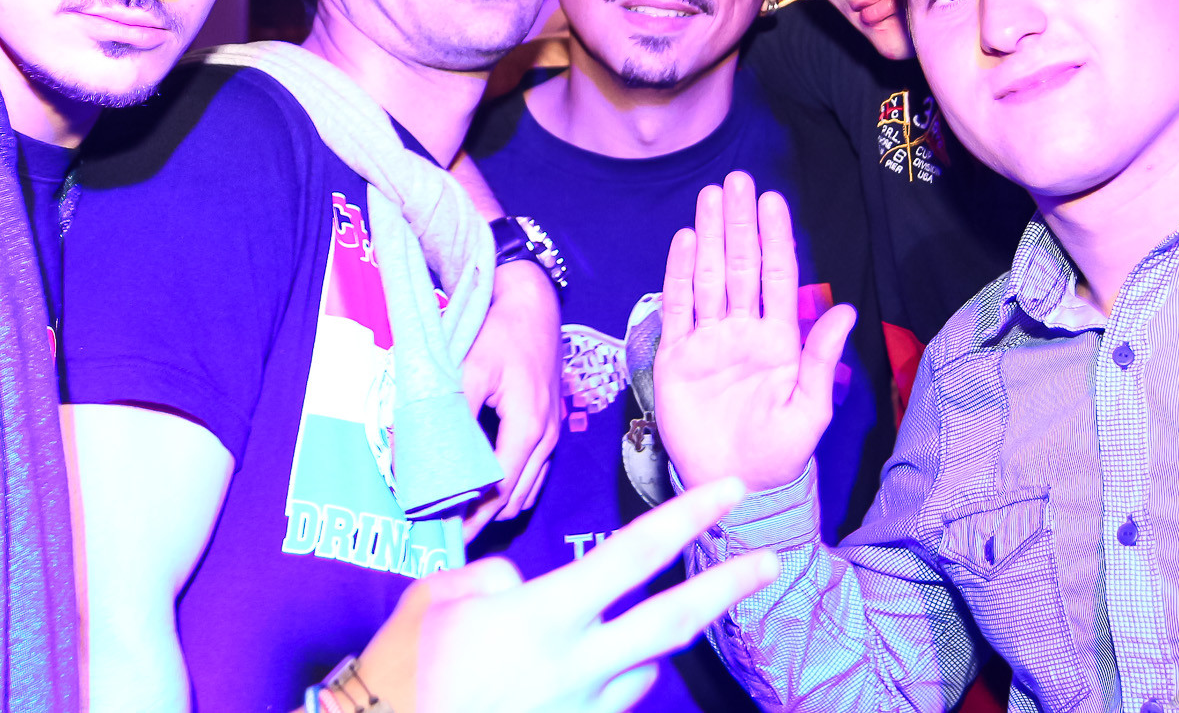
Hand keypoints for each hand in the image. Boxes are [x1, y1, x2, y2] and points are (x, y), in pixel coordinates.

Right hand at [357, 477, 777, 712]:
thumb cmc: (408, 671)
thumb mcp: (441, 600)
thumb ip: (493, 580)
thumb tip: (522, 587)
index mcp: (547, 616)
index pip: (636, 554)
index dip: (689, 516)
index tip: (730, 489)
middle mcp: (579, 665)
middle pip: (675, 621)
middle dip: (728, 588)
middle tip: (770, 561)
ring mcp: (584, 710)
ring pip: (646, 666)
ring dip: (646, 642)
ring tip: (612, 628)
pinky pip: (616, 701)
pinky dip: (615, 679)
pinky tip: (585, 672)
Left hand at [461, 258, 561, 539]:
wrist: (534, 306)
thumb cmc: (501, 333)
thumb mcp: (469, 367)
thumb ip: (446, 413)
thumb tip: (415, 454)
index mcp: (528, 428)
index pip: (498, 490)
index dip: (470, 515)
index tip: (442, 532)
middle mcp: (546, 439)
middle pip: (513, 499)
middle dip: (481, 519)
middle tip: (445, 533)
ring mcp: (552, 436)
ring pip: (525, 492)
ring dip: (495, 508)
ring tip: (459, 518)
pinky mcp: (550, 429)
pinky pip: (533, 476)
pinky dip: (510, 491)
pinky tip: (484, 492)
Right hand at [654, 172, 855, 492]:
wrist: (735, 487)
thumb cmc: (780, 454)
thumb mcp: (810, 411)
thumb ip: (821, 359)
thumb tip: (846, 310)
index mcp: (779, 340)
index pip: (778, 277)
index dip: (775, 237)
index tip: (771, 200)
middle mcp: (742, 331)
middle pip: (741, 265)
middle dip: (740, 222)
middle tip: (736, 180)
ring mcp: (708, 341)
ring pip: (710, 277)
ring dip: (711, 236)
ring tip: (711, 197)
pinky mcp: (677, 357)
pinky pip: (678, 307)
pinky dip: (680, 273)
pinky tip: (686, 241)